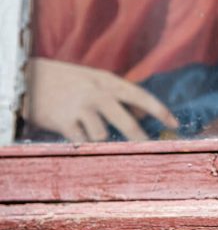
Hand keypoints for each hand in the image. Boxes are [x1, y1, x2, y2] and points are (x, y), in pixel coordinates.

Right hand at [22, 58, 179, 142]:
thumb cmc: (69, 81)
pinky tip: (80, 140)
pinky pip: (81, 141)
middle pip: (126, 121)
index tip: (175, 123)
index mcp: (109, 82)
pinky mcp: (63, 121)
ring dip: (102, 140)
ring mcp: (80, 108)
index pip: (142, 96)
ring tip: (92, 135)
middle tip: (152, 151)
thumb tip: (143, 116)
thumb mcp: (96, 81)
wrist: (29, 77)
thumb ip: (119, 96)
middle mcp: (97, 94)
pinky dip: (84, 144)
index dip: (160, 111)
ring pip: (102, 134)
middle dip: (140, 139)